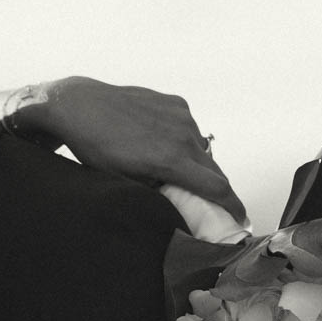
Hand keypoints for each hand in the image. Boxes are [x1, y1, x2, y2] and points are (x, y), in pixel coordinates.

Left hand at [12, 77, 247, 222]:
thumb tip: (176, 203)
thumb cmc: (96, 147)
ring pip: (200, 147)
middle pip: (213, 169)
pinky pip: (189, 127)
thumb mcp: (125, 181)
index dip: (232, 206)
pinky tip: (159, 140)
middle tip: (205, 200)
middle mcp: (182, 135)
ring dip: (194, 161)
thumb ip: (156, 192)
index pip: (216, 187)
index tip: (239, 217)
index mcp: (171, 159)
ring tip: (168, 166)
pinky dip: (182, 139)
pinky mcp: (176, 102)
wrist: (82, 107)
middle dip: (213, 187)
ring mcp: (181, 115)